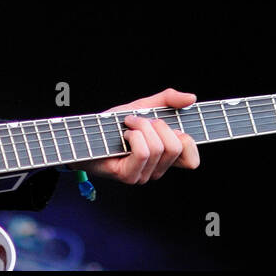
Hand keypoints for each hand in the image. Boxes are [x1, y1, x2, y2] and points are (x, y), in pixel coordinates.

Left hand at [77, 88, 199, 183]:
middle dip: (158, 125)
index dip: (190, 142)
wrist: (84, 134)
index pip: (192, 160)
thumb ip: (168, 101)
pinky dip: (134, 136)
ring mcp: (144, 175)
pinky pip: (144, 152)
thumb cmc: (111, 125)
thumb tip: (192, 98)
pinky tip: (123, 134)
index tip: (176, 126)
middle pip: (176, 146)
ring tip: (128, 125)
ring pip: (159, 148)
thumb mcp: (143, 106)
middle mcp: (157, 169)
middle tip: (140, 121)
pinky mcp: (130, 176)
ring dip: (142, 127)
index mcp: (164, 157)